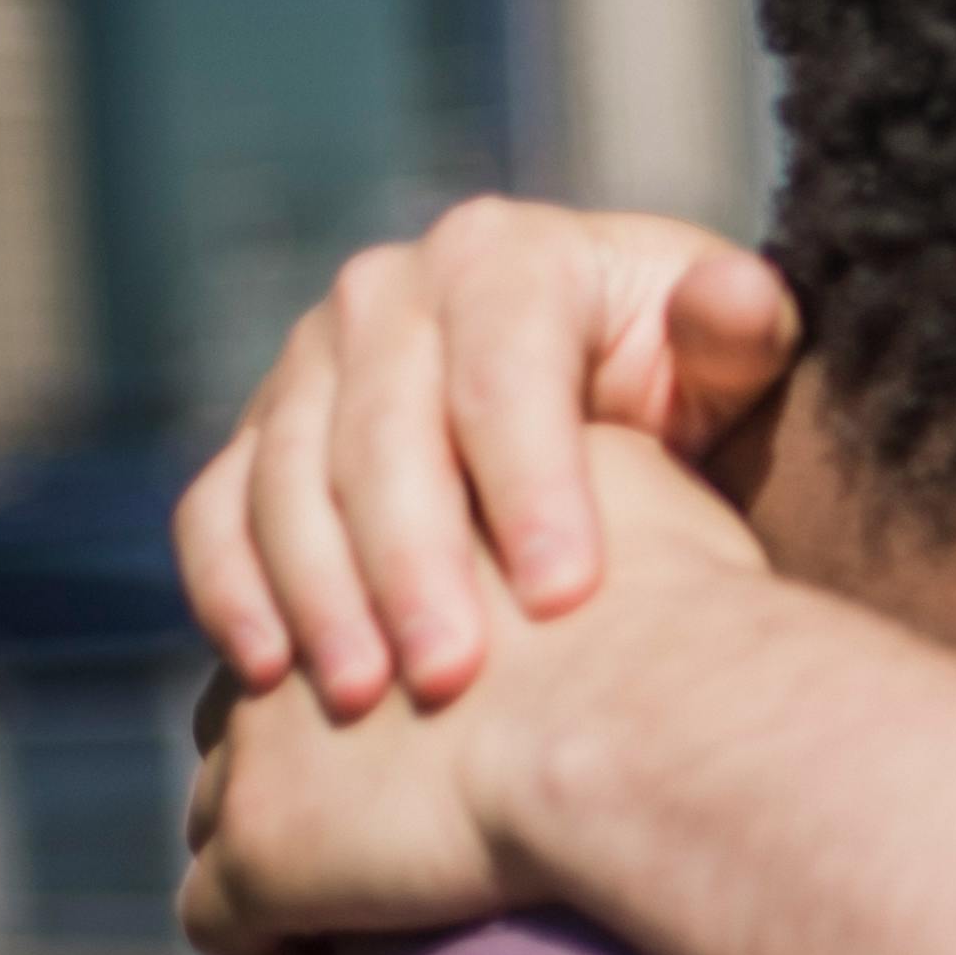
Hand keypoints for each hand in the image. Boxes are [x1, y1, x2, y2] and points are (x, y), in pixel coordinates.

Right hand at [177, 198, 798, 716]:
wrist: (609, 402)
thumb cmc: (691, 383)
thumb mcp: (733, 353)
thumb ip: (739, 326)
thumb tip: (736, 298)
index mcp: (505, 256)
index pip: (503, 374)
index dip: (531, 486)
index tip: (566, 596)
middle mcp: (388, 292)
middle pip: (383, 435)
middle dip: (414, 563)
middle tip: (452, 678)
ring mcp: (310, 362)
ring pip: (285, 477)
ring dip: (319, 592)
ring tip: (366, 697)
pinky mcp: (261, 435)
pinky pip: (216, 510)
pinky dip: (231, 589)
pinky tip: (271, 675)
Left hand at [187, 433, 778, 954]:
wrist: (652, 715)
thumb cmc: (684, 618)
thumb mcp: (643, 490)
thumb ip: (597, 469)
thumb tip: (616, 457)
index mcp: (382, 539)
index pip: (332, 592)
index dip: (365, 654)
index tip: (416, 712)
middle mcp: (299, 625)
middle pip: (256, 699)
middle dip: (296, 754)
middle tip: (368, 813)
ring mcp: (267, 745)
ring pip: (223, 807)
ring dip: (276, 856)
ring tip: (339, 915)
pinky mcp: (266, 855)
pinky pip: (224, 924)